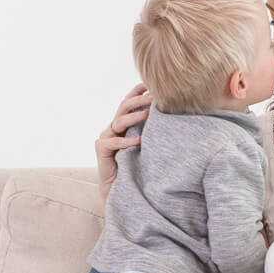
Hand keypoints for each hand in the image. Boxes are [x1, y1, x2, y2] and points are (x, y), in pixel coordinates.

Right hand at [95, 84, 150, 201]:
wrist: (120, 189)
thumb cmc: (136, 166)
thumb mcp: (145, 145)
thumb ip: (150, 130)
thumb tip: (172, 117)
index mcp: (122, 123)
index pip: (128, 102)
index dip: (136, 92)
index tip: (148, 83)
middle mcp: (113, 127)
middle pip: (124, 107)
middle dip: (138, 100)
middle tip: (153, 97)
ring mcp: (106, 137)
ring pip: (119, 121)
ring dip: (134, 117)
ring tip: (148, 114)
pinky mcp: (102, 149)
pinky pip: (114, 142)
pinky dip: (127, 141)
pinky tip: (139, 140)